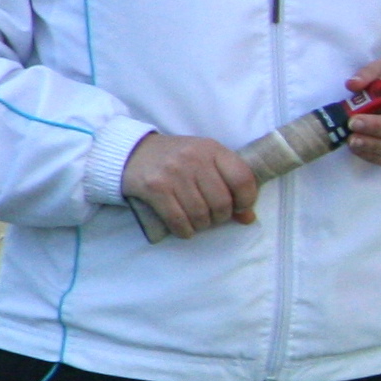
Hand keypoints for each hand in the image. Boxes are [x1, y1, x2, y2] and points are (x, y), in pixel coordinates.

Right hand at [122, 131, 258, 237]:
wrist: (132, 153)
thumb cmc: (177, 159)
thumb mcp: (205, 162)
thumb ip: (229, 184)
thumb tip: (248, 217)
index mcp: (212, 149)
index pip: (243, 179)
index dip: (246, 200)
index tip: (240, 207)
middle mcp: (194, 158)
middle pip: (222, 202)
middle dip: (220, 217)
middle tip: (213, 217)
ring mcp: (174, 172)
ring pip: (200, 214)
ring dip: (201, 225)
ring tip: (198, 221)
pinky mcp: (155, 188)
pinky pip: (178, 220)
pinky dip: (184, 231)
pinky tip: (184, 229)